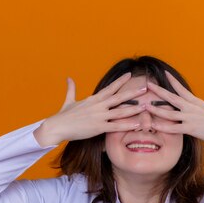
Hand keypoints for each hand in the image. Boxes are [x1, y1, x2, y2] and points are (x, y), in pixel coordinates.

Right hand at [34, 73, 150, 146]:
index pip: (110, 88)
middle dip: (133, 92)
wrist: (57, 126)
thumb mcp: (68, 100)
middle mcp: (98, 105)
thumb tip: (68, 78)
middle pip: (119, 97)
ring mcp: (99, 116)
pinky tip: (137, 124)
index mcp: (93, 99)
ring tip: (145, 106)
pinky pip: (116, 126)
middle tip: (145, 88)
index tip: (129, 75)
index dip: (120, 81)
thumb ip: (71, 89)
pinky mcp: (98, 127)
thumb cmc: (63, 115)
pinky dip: (127, 125)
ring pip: (120, 111)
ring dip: (134, 109)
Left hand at [144, 70, 203, 143]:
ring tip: (145, 106)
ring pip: (169, 112)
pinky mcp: (190, 128)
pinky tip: (153, 124)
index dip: (173, 81)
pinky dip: (163, 126)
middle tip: (148, 85)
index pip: (182, 89)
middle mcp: (191, 107)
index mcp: (196, 102)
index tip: (165, 73)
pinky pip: (173, 128)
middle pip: (171, 97)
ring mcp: (190, 117)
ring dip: (156, 109)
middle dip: (159, 90)